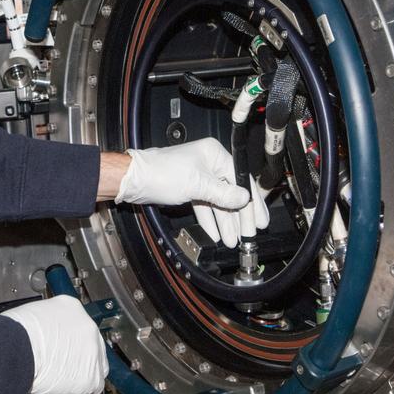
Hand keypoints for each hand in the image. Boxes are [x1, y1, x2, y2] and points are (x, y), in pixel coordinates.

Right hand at [2, 295, 107, 393]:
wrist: (16, 348)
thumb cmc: (15, 334)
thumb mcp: (32, 317)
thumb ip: (44, 328)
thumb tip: (41, 340)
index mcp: (71, 307)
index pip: (77, 327)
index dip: (69, 344)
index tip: (61, 352)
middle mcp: (87, 326)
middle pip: (92, 346)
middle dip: (80, 360)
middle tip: (64, 371)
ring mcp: (92, 351)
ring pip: (97, 367)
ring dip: (81, 378)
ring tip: (63, 387)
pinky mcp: (92, 375)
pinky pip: (92, 389)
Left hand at [114, 139, 257, 246]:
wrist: (134, 180)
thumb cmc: (160, 172)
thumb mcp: (197, 184)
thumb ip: (223, 193)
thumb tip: (243, 198)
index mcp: (213, 154)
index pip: (240, 179)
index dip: (251, 201)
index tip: (258, 218)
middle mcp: (208, 164)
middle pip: (231, 193)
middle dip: (239, 216)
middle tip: (248, 233)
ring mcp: (199, 177)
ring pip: (218, 203)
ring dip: (225, 222)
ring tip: (232, 240)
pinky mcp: (189, 189)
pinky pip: (205, 206)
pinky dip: (210, 220)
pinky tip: (216, 234)